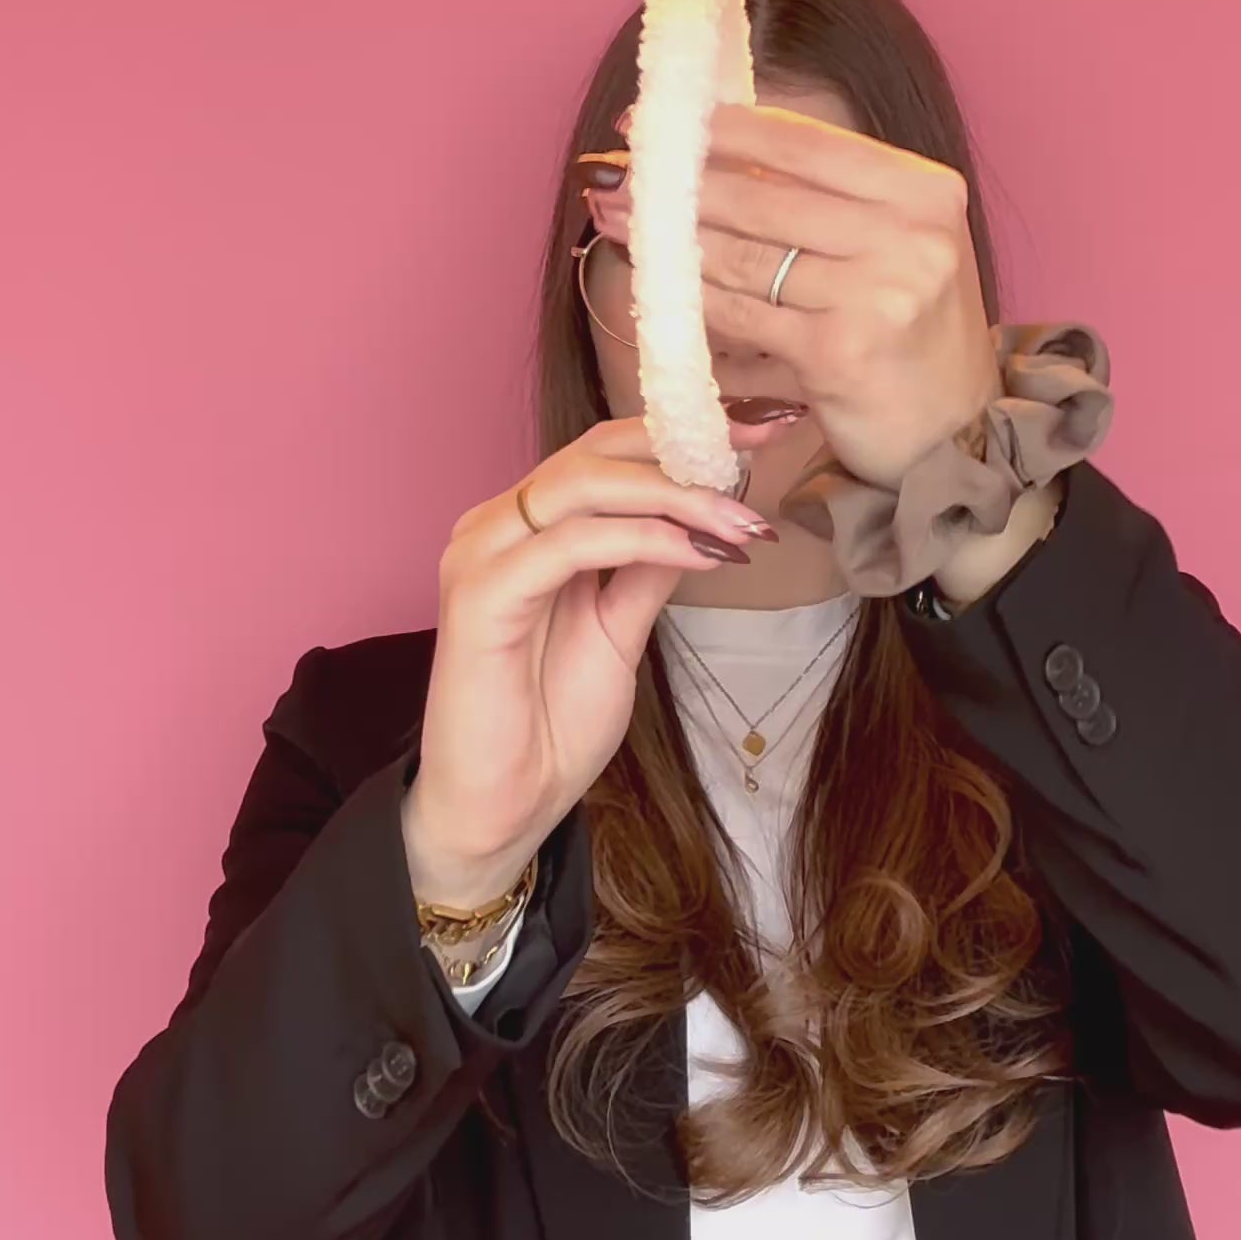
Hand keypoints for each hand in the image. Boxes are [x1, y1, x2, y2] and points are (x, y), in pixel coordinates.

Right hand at [401, 411, 787, 907]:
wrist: (505, 807)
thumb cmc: (551, 723)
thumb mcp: (621, 631)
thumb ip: (649, 570)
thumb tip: (705, 518)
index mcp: (528, 529)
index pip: (606, 453)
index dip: (681, 435)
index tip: (761, 432)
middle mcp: (497, 527)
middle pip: (594, 453)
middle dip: (685, 449)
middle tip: (759, 453)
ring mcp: (482, 556)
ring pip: (582, 486)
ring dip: (674, 497)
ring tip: (740, 523)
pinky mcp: (480, 597)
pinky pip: (570, 545)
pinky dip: (642, 540)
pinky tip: (697, 554)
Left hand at [588, 102, 1001, 490]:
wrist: (953, 432)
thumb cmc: (912, 332)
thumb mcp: (895, 245)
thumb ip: (824, 200)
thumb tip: (713, 152)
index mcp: (925, 192)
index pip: (807, 144)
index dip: (726, 129)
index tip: (662, 118)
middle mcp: (909, 238)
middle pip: (765, 197)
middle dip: (681, 186)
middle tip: (621, 176)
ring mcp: (875, 297)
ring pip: (744, 257)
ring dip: (672, 243)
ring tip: (621, 223)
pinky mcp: (837, 355)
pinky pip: (741, 318)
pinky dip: (695, 307)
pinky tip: (659, 293)